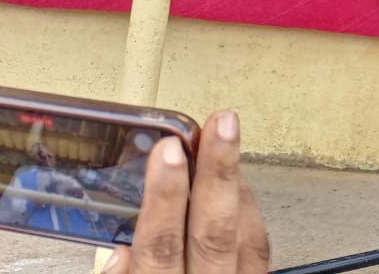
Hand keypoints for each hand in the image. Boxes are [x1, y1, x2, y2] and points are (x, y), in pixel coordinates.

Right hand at [102, 111, 268, 273]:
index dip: (165, 198)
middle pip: (214, 232)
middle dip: (218, 173)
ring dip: (234, 182)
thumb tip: (119, 254)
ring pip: (245, 235)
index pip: (160, 248)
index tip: (166, 152)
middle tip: (220, 125)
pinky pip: (258, 246)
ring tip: (225, 138)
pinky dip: (247, 209)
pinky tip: (236, 183)